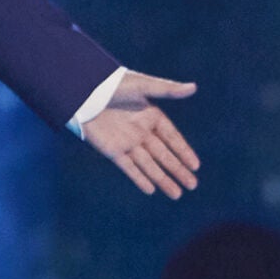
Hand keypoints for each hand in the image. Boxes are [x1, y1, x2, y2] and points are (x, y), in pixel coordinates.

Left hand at [83, 71, 199, 199]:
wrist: (84, 91)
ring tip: (177, 194)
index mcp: (151, 116)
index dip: (184, 151)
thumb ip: (168, 90)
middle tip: (192, 185)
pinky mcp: (112, 150)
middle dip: (178, 170)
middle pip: (163, 155)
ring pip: (149, 165)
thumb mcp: (143, 86)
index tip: (195, 165)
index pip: (172, 137)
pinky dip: (139, 178)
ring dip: (162, 179)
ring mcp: (127, 142)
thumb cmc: (114, 84)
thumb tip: (193, 87)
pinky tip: (151, 189)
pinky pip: (129, 167)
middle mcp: (141, 131)